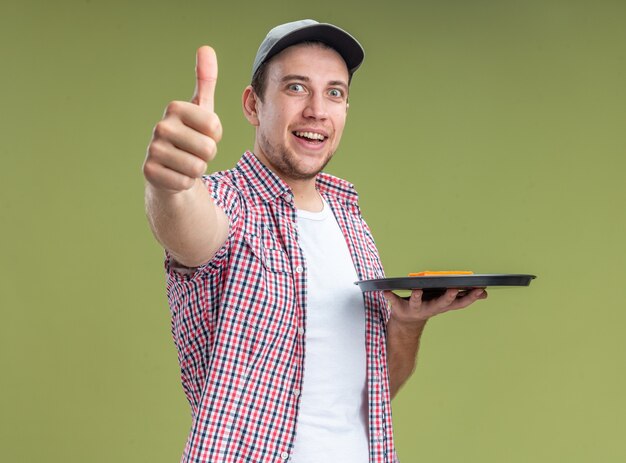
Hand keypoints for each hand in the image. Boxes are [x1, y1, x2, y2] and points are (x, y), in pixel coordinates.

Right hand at [143, 46, 222, 192]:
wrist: (169, 167)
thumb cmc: (190, 135)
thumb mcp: (201, 109)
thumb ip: (205, 80)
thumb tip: (206, 48)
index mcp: (174, 108)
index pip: (215, 127)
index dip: (215, 136)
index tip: (202, 133)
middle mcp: (160, 126)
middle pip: (208, 149)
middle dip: (207, 155)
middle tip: (194, 151)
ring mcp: (152, 150)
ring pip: (197, 168)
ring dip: (197, 169)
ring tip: (185, 162)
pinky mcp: (150, 173)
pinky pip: (185, 182)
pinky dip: (185, 182)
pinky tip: (176, 174)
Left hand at [384, 288, 487, 324]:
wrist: (407, 324)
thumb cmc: (428, 305)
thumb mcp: (446, 302)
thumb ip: (463, 296)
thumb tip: (485, 293)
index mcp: (442, 306)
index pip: (459, 302)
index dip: (469, 297)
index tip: (480, 289)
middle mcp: (430, 309)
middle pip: (440, 304)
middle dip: (447, 297)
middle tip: (452, 289)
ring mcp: (415, 309)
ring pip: (417, 303)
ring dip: (416, 297)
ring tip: (417, 289)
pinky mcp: (399, 308)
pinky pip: (393, 301)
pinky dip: (389, 296)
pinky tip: (385, 290)